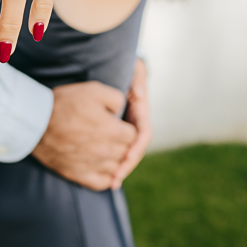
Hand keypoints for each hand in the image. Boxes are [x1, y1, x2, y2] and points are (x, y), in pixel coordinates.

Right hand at [31, 80, 136, 190]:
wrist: (35, 123)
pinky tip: (99, 168)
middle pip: (126, 152)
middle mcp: (107, 152)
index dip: (124, 128)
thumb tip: (123, 110)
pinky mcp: (80, 175)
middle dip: (120, 143)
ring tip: (101, 149)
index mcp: (113, 131)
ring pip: (116, 168)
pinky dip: (105, 177)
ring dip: (112, 160)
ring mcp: (94, 166)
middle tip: (106, 135)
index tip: (114, 124)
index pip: (134, 135)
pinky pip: (103, 183)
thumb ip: (117, 99)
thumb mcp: (93, 90)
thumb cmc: (64, 104)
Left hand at [111, 58, 151, 188]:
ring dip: (119, 167)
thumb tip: (139, 94)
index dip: (136, 149)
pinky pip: (113, 150)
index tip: (127, 158)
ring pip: (123, 152)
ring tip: (110, 182)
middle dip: (127, 165)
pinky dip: (108, 162)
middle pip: (134, 149)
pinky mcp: (110, 132)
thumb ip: (137, 78)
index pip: (143, 135)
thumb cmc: (123, 65)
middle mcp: (133, 122)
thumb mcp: (133, 69)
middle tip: (116, 178)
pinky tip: (103, 175)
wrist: (110, 64)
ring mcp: (123, 128)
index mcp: (140, 110)